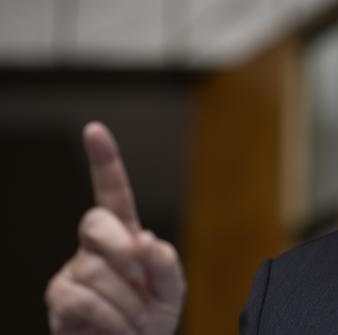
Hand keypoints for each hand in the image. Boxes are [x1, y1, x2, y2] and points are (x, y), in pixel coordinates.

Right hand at [45, 122, 184, 334]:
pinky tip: (117, 330)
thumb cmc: (153, 316)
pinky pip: (81, 299)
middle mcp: (96, 246)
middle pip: (96, 222)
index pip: (113, 192)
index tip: (95, 129)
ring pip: (95, 270)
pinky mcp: (59, 299)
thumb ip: (166, 263)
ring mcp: (74, 271)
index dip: (104, 161)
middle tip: (137, 274)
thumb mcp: (172, 289)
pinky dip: (110, 319)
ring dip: (127, 302)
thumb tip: (143, 241)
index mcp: (127, 234)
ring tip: (135, 320)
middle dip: (119, 246)